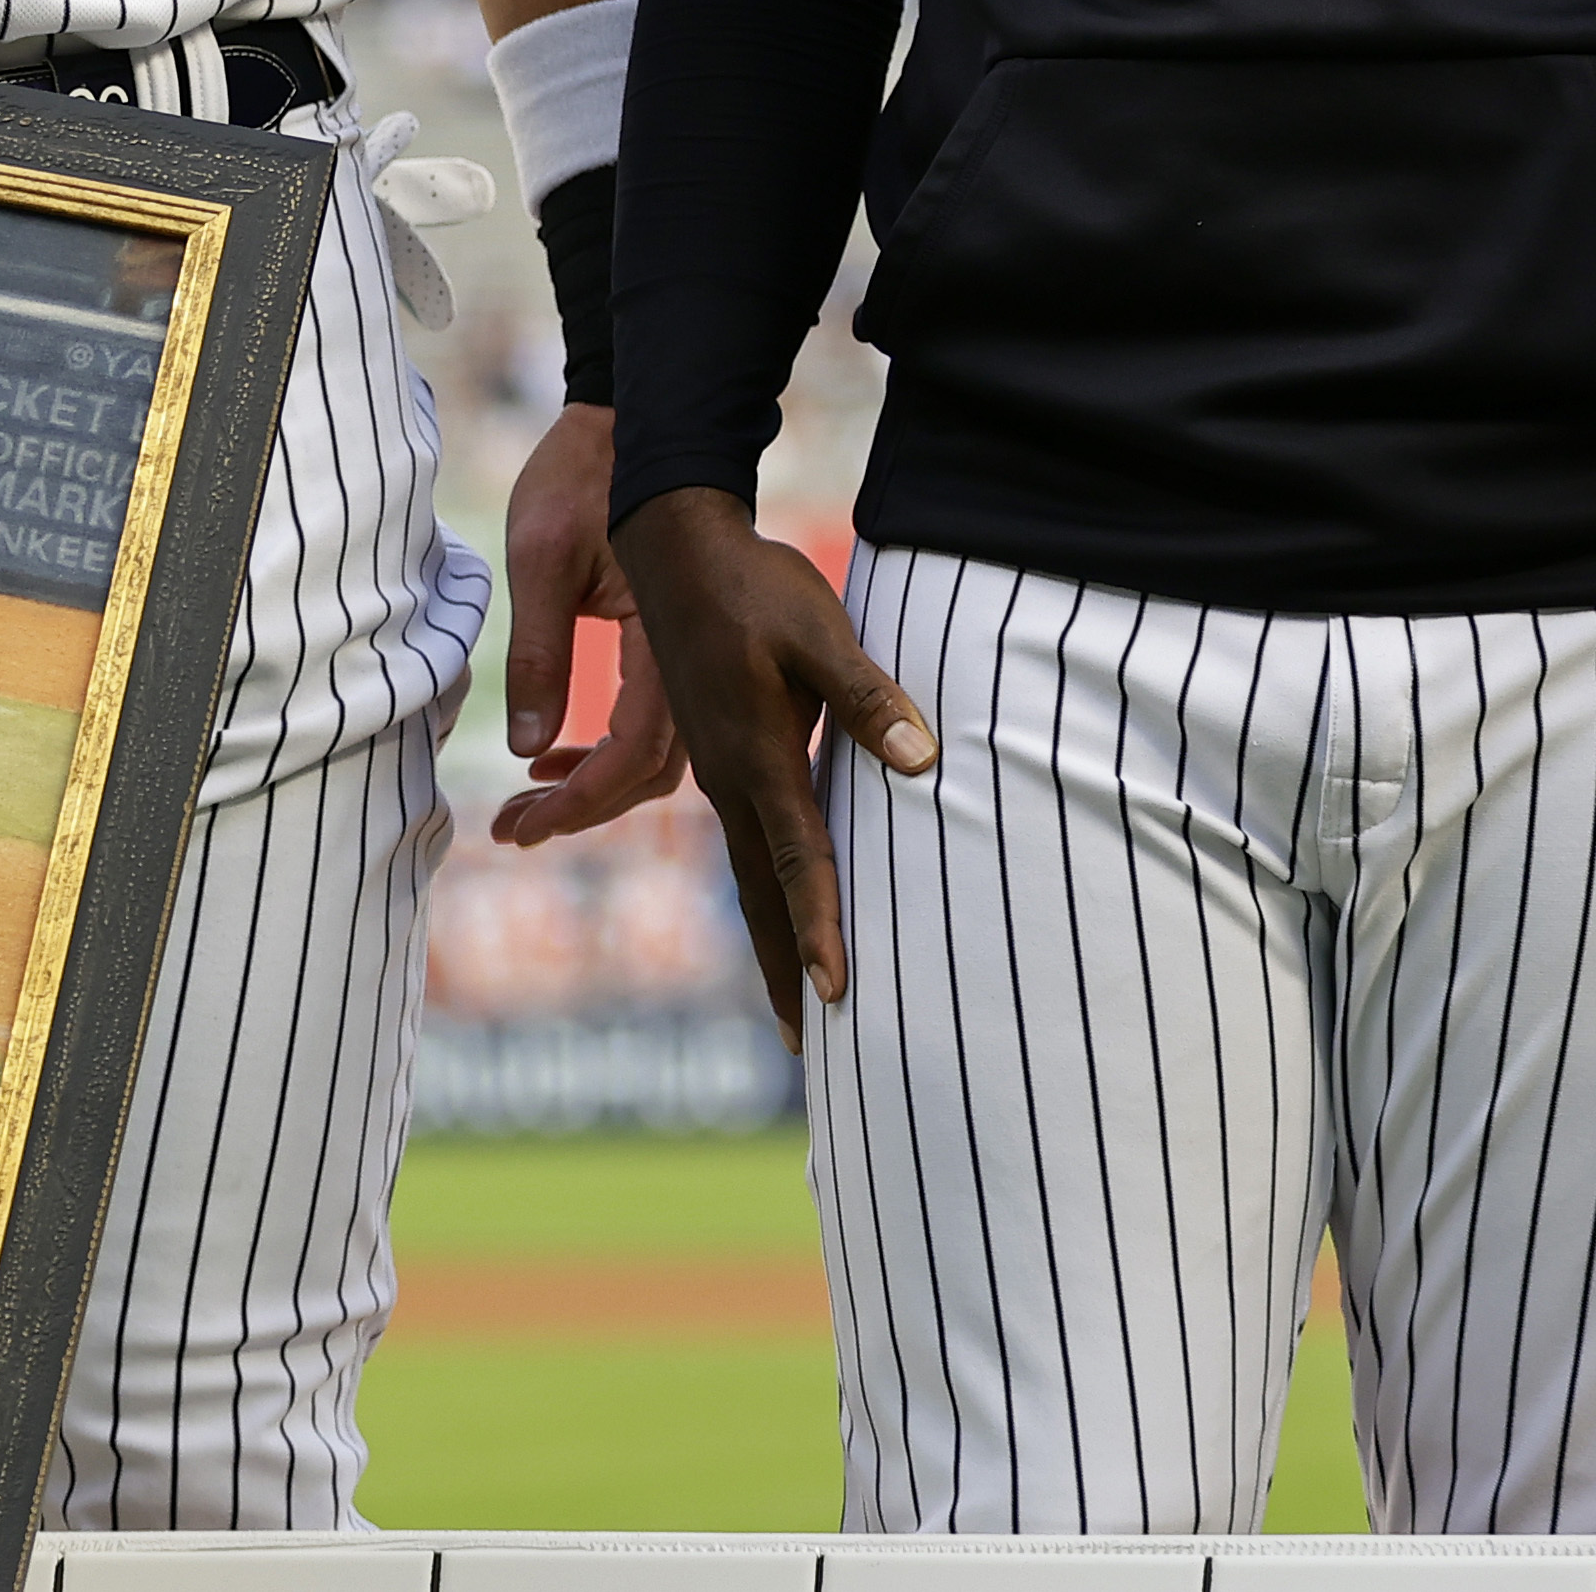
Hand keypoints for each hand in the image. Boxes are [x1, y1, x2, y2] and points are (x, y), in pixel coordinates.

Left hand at [492, 405, 684, 846]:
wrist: (624, 427)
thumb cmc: (578, 480)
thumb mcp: (540, 555)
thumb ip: (537, 651)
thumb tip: (527, 747)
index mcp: (667, 637)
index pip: (635, 751)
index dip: (581, 799)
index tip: (525, 822)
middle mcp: (692, 659)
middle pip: (654, 772)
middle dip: (584, 810)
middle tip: (514, 829)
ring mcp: (688, 658)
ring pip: (658, 758)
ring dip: (595, 791)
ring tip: (526, 803)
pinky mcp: (672, 652)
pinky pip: (655, 727)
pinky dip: (607, 757)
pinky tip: (554, 756)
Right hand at [611, 489, 937, 1047]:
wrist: (671, 545)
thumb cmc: (753, 585)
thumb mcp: (820, 632)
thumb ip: (870, 699)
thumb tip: (925, 763)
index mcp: (756, 757)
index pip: (798, 863)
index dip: (820, 929)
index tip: (837, 997)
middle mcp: (729, 777)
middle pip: (760, 894)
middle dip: (785, 969)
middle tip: (809, 1049)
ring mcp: (717, 769)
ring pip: (749, 873)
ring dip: (772, 938)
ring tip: (794, 1003)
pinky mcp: (716, 754)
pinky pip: (743, 841)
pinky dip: (763, 889)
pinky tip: (781, 903)